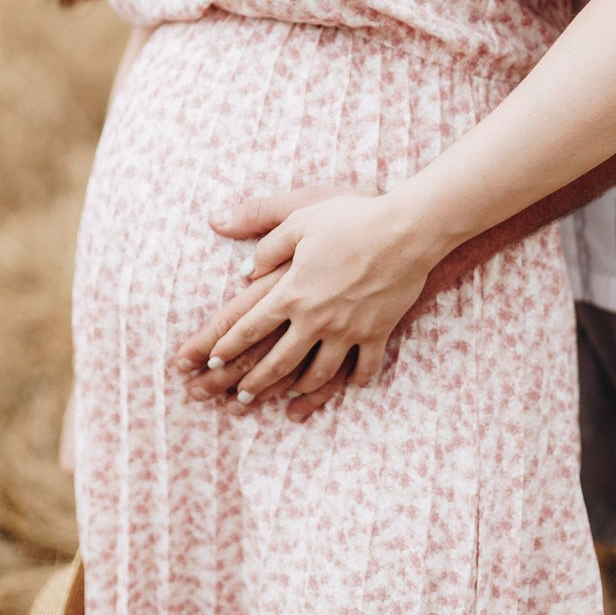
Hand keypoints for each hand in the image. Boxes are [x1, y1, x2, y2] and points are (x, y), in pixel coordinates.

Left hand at [192, 193, 433, 405]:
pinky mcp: (377, 332)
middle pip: (278, 361)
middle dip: (255, 382)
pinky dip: (355, 379)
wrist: (405, 231)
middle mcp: (316, 319)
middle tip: (240, 397)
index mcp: (291, 292)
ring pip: (319, 372)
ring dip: (300, 388)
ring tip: (288, 396)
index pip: (249, 327)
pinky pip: (364, 367)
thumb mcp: (300, 218)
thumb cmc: (351, 217)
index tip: (210, 361)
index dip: (226, 346)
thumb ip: (267, 242)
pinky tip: (349, 385)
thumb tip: (242, 269)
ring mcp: (348, 330)